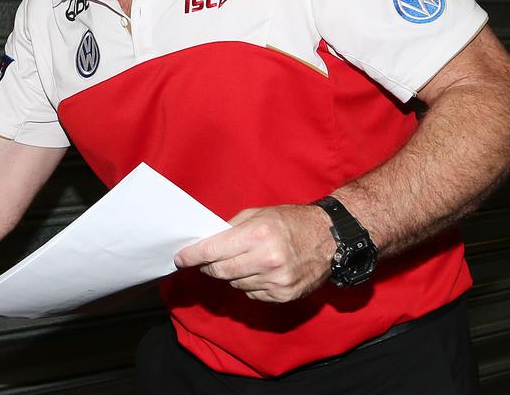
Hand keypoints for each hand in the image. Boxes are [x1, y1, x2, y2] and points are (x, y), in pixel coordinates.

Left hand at [174, 204, 334, 302]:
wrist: (330, 238)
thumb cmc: (291, 222)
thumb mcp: (258, 214)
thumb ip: (229, 228)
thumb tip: (204, 242)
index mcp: (257, 235)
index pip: (213, 251)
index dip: (192, 256)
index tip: (179, 259)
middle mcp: (266, 260)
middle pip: (220, 271)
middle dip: (208, 266)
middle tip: (205, 261)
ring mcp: (276, 280)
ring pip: (235, 284)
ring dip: (231, 275)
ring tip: (243, 260)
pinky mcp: (283, 295)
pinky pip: (251, 294)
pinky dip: (249, 284)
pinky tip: (259, 271)